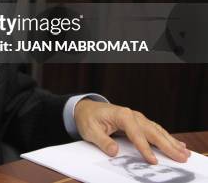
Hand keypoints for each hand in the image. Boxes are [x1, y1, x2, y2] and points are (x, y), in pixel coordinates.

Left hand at [74, 99, 190, 163]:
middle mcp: (133, 115)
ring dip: (171, 142)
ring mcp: (137, 118)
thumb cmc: (88, 119)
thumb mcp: (90, 130)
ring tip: (185, 153)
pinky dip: (167, 137)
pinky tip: (178, 144)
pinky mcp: (139, 123)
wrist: (85, 109)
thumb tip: (114, 151)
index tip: (153, 161)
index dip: (145, 148)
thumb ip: (103, 141)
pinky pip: (155, 130)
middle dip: (167, 145)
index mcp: (122, 115)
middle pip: (152, 131)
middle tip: (181, 158)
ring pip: (157, 131)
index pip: (136, 134)